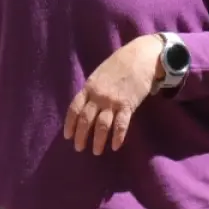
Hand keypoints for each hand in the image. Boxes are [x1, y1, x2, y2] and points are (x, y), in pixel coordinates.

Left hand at [64, 34, 163, 154]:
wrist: (141, 56)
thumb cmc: (120, 63)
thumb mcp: (100, 74)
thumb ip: (93, 89)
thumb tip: (87, 104)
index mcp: (89, 87)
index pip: (74, 108)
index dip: (70, 123)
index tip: (68, 135)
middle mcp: (98, 96)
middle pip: (86, 119)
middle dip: (81, 136)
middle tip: (79, 148)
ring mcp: (113, 101)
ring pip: (101, 125)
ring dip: (98, 140)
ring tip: (96, 151)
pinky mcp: (128, 105)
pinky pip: (121, 124)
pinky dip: (118, 136)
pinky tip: (115, 146)